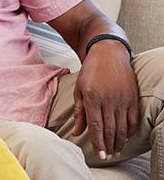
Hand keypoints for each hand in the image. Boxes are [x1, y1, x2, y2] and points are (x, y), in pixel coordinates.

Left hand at [72, 41, 138, 159]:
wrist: (108, 54)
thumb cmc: (90, 72)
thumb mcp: (79, 90)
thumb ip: (79, 112)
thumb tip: (77, 132)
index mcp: (92, 98)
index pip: (96, 126)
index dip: (98, 142)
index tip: (100, 154)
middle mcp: (109, 100)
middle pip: (110, 129)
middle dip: (108, 145)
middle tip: (106, 156)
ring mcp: (123, 99)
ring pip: (122, 126)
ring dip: (119, 141)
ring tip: (115, 150)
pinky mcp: (132, 98)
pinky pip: (132, 119)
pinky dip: (129, 130)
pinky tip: (124, 137)